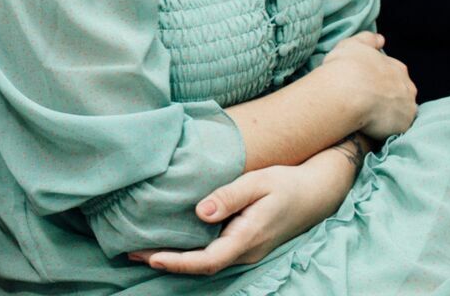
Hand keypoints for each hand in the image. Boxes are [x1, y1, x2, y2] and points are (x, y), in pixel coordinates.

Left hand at [129, 148, 357, 275]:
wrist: (318, 192)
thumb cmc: (287, 183)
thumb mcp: (259, 183)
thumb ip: (230, 196)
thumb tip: (200, 212)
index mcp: (248, 238)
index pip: (208, 260)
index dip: (178, 262)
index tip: (151, 258)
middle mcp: (246, 251)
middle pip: (202, 266)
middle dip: (166, 262)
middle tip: (130, 253)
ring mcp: (247, 250)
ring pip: (207, 262)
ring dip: (176, 258)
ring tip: (142, 249)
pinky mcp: (245, 244)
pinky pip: (214, 254)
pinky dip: (190, 253)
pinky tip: (172, 242)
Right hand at [316, 32, 416, 139]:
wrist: (346, 93)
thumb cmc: (346, 66)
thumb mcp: (353, 44)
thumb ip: (368, 39)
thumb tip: (381, 39)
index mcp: (397, 68)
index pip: (394, 74)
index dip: (381, 80)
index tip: (368, 84)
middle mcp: (407, 86)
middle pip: (401, 93)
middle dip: (389, 96)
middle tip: (369, 101)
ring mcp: (407, 107)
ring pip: (401, 111)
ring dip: (390, 113)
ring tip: (371, 118)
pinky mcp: (403, 125)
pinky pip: (398, 128)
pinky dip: (388, 128)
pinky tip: (373, 128)